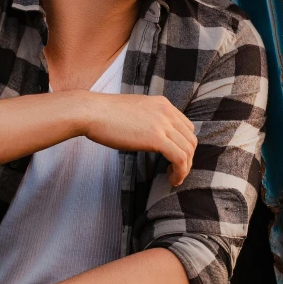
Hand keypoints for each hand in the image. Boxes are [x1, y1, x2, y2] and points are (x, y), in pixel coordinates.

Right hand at [82, 93, 196, 185]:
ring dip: (185, 168)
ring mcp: (162, 124)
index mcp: (162, 104)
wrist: (92, 112)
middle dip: (187, 158)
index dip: (184, 146)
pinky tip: (172, 180)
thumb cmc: (105, 115)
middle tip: (176, 171)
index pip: (186, 127)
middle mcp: (166, 111)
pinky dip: (180, 172)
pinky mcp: (155, 138)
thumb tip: (150, 135)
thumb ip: (148, 119)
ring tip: (174, 178)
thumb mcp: (135, 111)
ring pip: (187, 150)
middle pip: (190, 139)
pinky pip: (179, 158)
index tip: (175, 159)